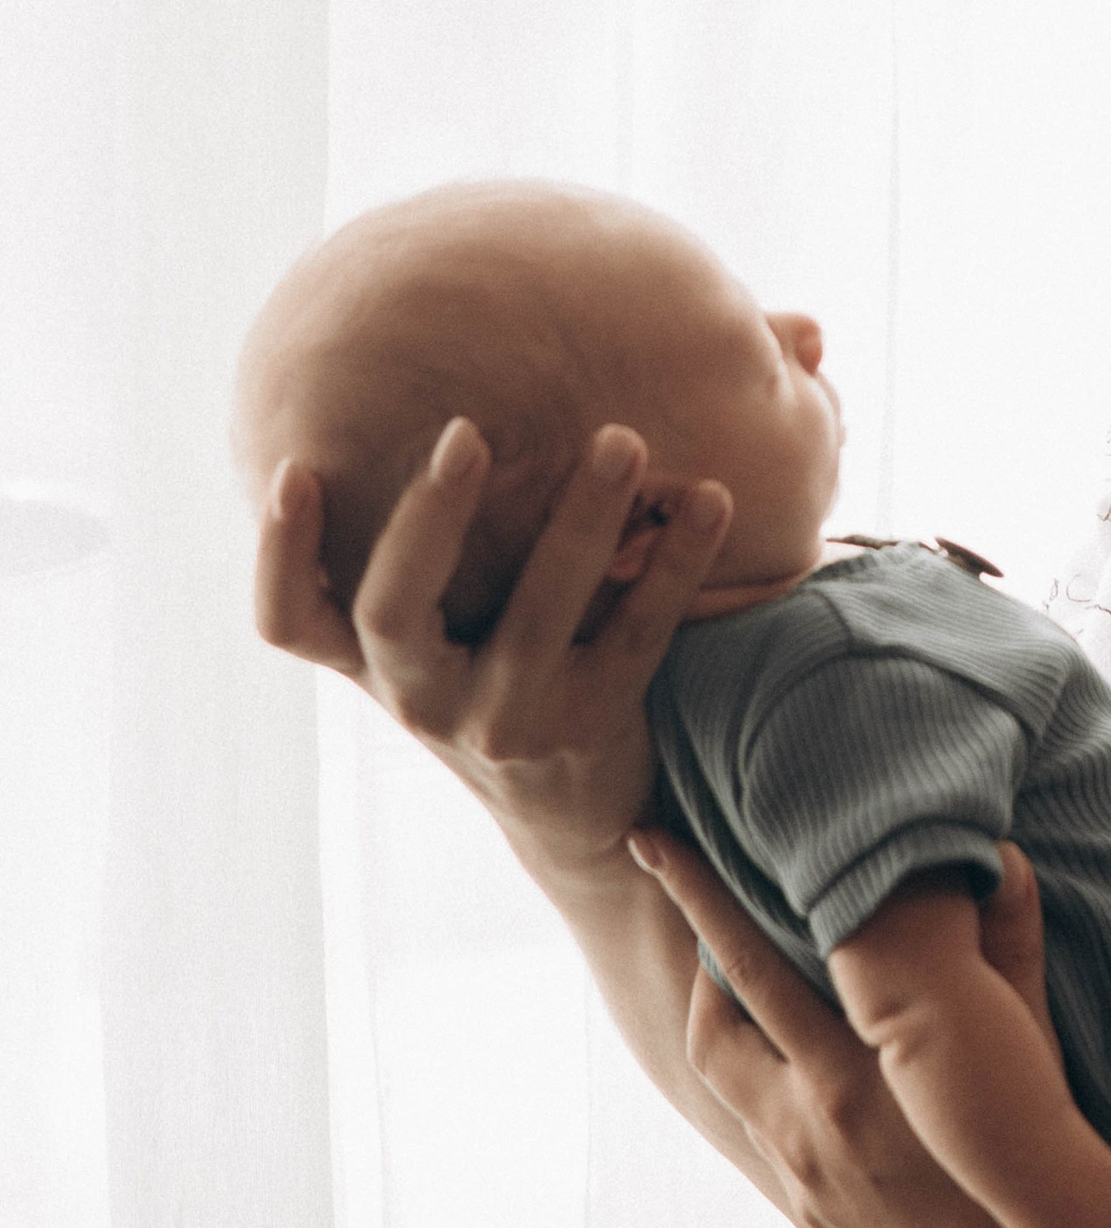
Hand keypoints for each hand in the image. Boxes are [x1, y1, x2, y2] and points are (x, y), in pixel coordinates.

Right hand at [252, 421, 731, 867]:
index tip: (295, 468)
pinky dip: (678, 562)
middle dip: (430, 517)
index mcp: (375, 664)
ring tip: (622, 440)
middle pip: (394, 611)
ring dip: (581, 517)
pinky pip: (637, 634)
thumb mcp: (435, 643)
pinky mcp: (591, 727)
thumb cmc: (493, 685)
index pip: (291, 623)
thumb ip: (417, 565)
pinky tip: (711, 498)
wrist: (574, 815)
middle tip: (467, 432)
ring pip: (535, 616)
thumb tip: (423, 411)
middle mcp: (422, 699)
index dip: (281, 553)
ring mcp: (504, 720)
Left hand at [631, 830, 1063, 1227]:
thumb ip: (1012, 951)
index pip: (749, 965)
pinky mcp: (814, 1224)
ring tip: (751, 993)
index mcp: (851, 1075)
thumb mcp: (1028, 1053)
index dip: (697, 901)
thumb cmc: (1038, 1169)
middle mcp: (808, 1130)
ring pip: (734, 1089)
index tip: (654, 847)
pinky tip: (817, 1082)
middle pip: (714, 1031)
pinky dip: (782, 1098)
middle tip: (709, 919)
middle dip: (701, 967)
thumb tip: (1004, 858)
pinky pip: (774, 1145)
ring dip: (735, 1034)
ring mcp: (803, 1184)